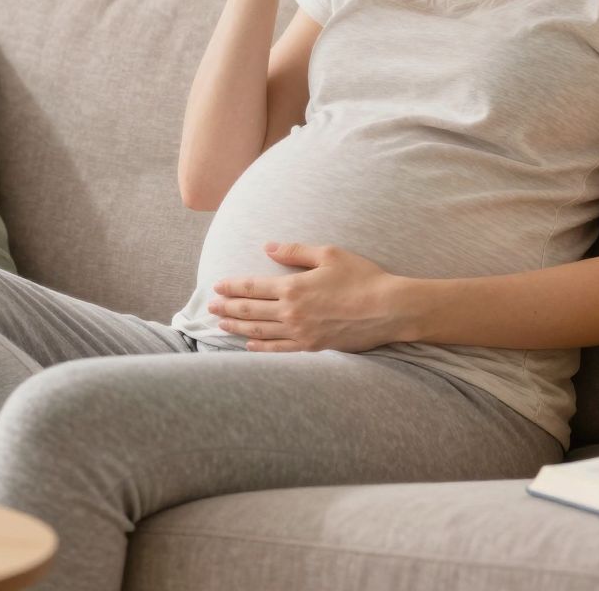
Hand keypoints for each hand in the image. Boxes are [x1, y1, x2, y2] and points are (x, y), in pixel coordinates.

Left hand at [208, 242, 405, 352]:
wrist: (388, 309)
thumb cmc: (361, 278)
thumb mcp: (329, 254)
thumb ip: (295, 251)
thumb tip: (268, 247)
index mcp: (293, 287)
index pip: (253, 287)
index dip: (232, 287)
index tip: (217, 286)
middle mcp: (292, 312)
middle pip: (250, 311)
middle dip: (228, 308)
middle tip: (210, 307)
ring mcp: (301, 333)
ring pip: (260, 331)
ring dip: (238, 328)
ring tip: (221, 325)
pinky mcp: (313, 348)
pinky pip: (279, 350)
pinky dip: (261, 348)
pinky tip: (249, 345)